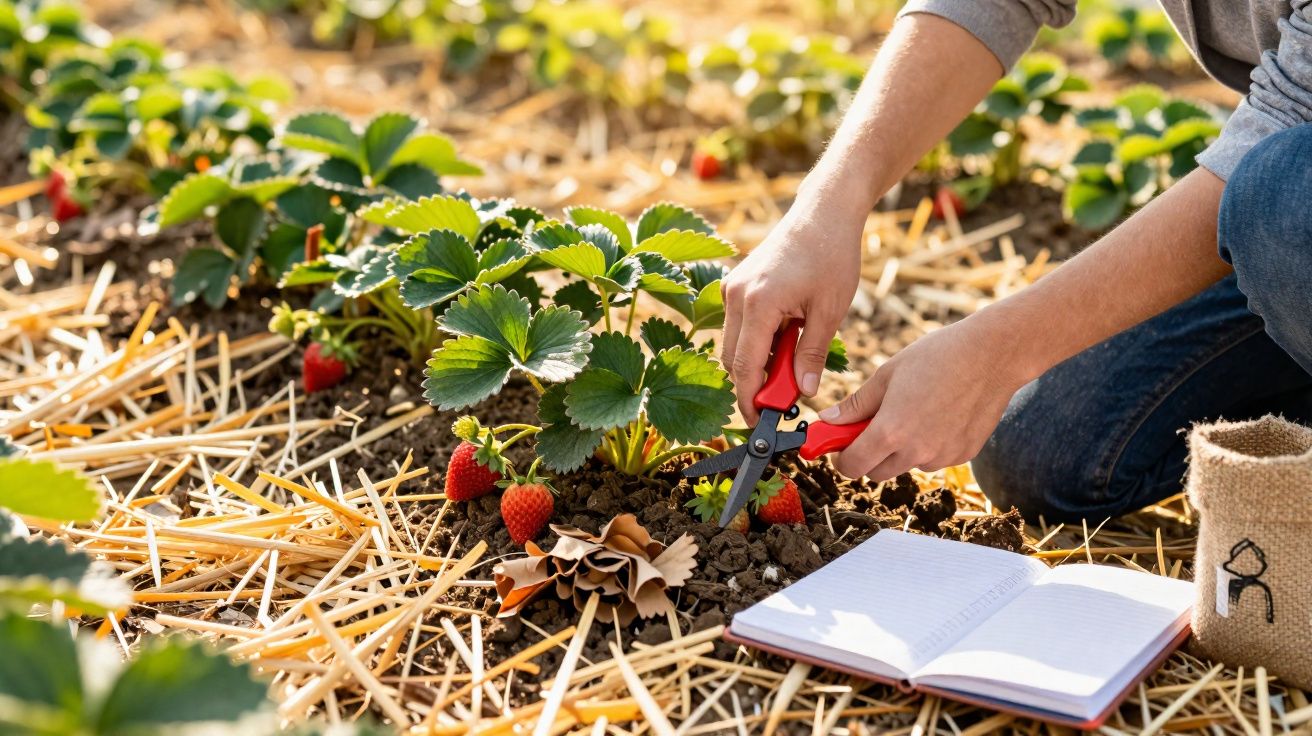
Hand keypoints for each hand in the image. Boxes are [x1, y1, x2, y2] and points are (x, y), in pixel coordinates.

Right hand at [721, 200, 862, 423]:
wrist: (824, 211)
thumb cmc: (832, 254)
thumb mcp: (830, 310)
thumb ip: (812, 354)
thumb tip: (805, 392)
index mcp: (758, 303)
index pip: (744, 367)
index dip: (750, 400)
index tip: (760, 422)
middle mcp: (736, 295)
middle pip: (732, 360)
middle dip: (754, 385)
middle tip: (783, 401)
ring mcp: (732, 287)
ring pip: (734, 344)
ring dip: (757, 362)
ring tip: (792, 363)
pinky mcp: (736, 284)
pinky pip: (738, 325)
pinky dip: (757, 342)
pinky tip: (786, 339)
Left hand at [819, 315, 1030, 479]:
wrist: (992, 355)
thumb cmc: (936, 357)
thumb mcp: (887, 375)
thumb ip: (855, 404)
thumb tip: (828, 421)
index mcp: (891, 431)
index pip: (853, 466)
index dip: (842, 459)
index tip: (841, 447)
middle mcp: (916, 452)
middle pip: (877, 472)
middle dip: (868, 456)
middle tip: (872, 427)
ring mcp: (943, 456)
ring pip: (907, 465)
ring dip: (900, 450)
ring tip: (914, 410)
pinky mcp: (963, 455)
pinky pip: (934, 458)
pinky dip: (928, 445)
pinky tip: (939, 414)